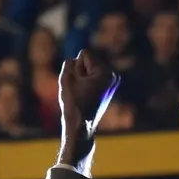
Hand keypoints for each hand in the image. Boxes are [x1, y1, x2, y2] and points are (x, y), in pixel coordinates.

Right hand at [57, 50, 119, 168]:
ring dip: (83, 78)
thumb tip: (75, 60)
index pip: (84, 54)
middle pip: (89, 60)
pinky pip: (93, 77)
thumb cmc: (73, 102)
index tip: (78, 83)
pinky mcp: (109, 88)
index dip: (75, 67)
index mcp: (105, 72)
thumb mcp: (65, 78)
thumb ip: (69, 63)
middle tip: (80, 89)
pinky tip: (86, 95)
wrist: (81, 125)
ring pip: (90, 69)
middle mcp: (112, 75)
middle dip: (80, 71)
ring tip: (82, 93)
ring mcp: (112, 82)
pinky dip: (87, 83)